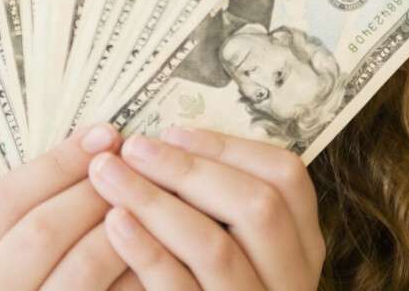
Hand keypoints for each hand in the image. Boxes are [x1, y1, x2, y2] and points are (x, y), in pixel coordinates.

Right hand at [0, 123, 144, 289]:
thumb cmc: (33, 288)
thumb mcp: (11, 256)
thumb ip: (38, 212)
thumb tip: (100, 143)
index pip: (4, 200)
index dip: (58, 161)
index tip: (105, 131)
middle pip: (42, 230)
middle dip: (95, 188)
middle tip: (137, 160)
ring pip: (84, 267)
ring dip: (126, 224)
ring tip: (156, 195)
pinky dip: (142, 269)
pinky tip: (168, 244)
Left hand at [88, 128, 325, 289]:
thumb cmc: (194, 284)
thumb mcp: (225, 246)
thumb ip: (214, 205)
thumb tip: (162, 143)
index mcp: (300, 248)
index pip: (287, 178)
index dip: (227, 147)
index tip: (171, 132)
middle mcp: (290, 282)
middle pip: (258, 206)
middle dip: (188, 168)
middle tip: (132, 148)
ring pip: (217, 248)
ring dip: (156, 201)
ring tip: (108, 175)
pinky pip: (180, 290)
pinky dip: (146, 251)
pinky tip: (114, 223)